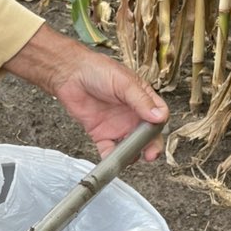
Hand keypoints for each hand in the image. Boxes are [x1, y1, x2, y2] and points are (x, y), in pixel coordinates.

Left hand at [2, 24, 168, 160]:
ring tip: (130, 157)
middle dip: (150, 147)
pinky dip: (111, 158)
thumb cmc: (98, 71)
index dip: (159, 125)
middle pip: (147, 136)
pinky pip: (109, 150)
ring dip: (132, 154)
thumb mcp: (124, 83)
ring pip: (130, 146)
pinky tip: (111, 158)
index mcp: (142, 99)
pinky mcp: (102, 134)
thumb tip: (159, 116)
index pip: (158, 115)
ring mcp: (117, 126)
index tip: (156, 130)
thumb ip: (141, 101)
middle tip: (150, 154)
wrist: (70, 75)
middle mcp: (132, 115)